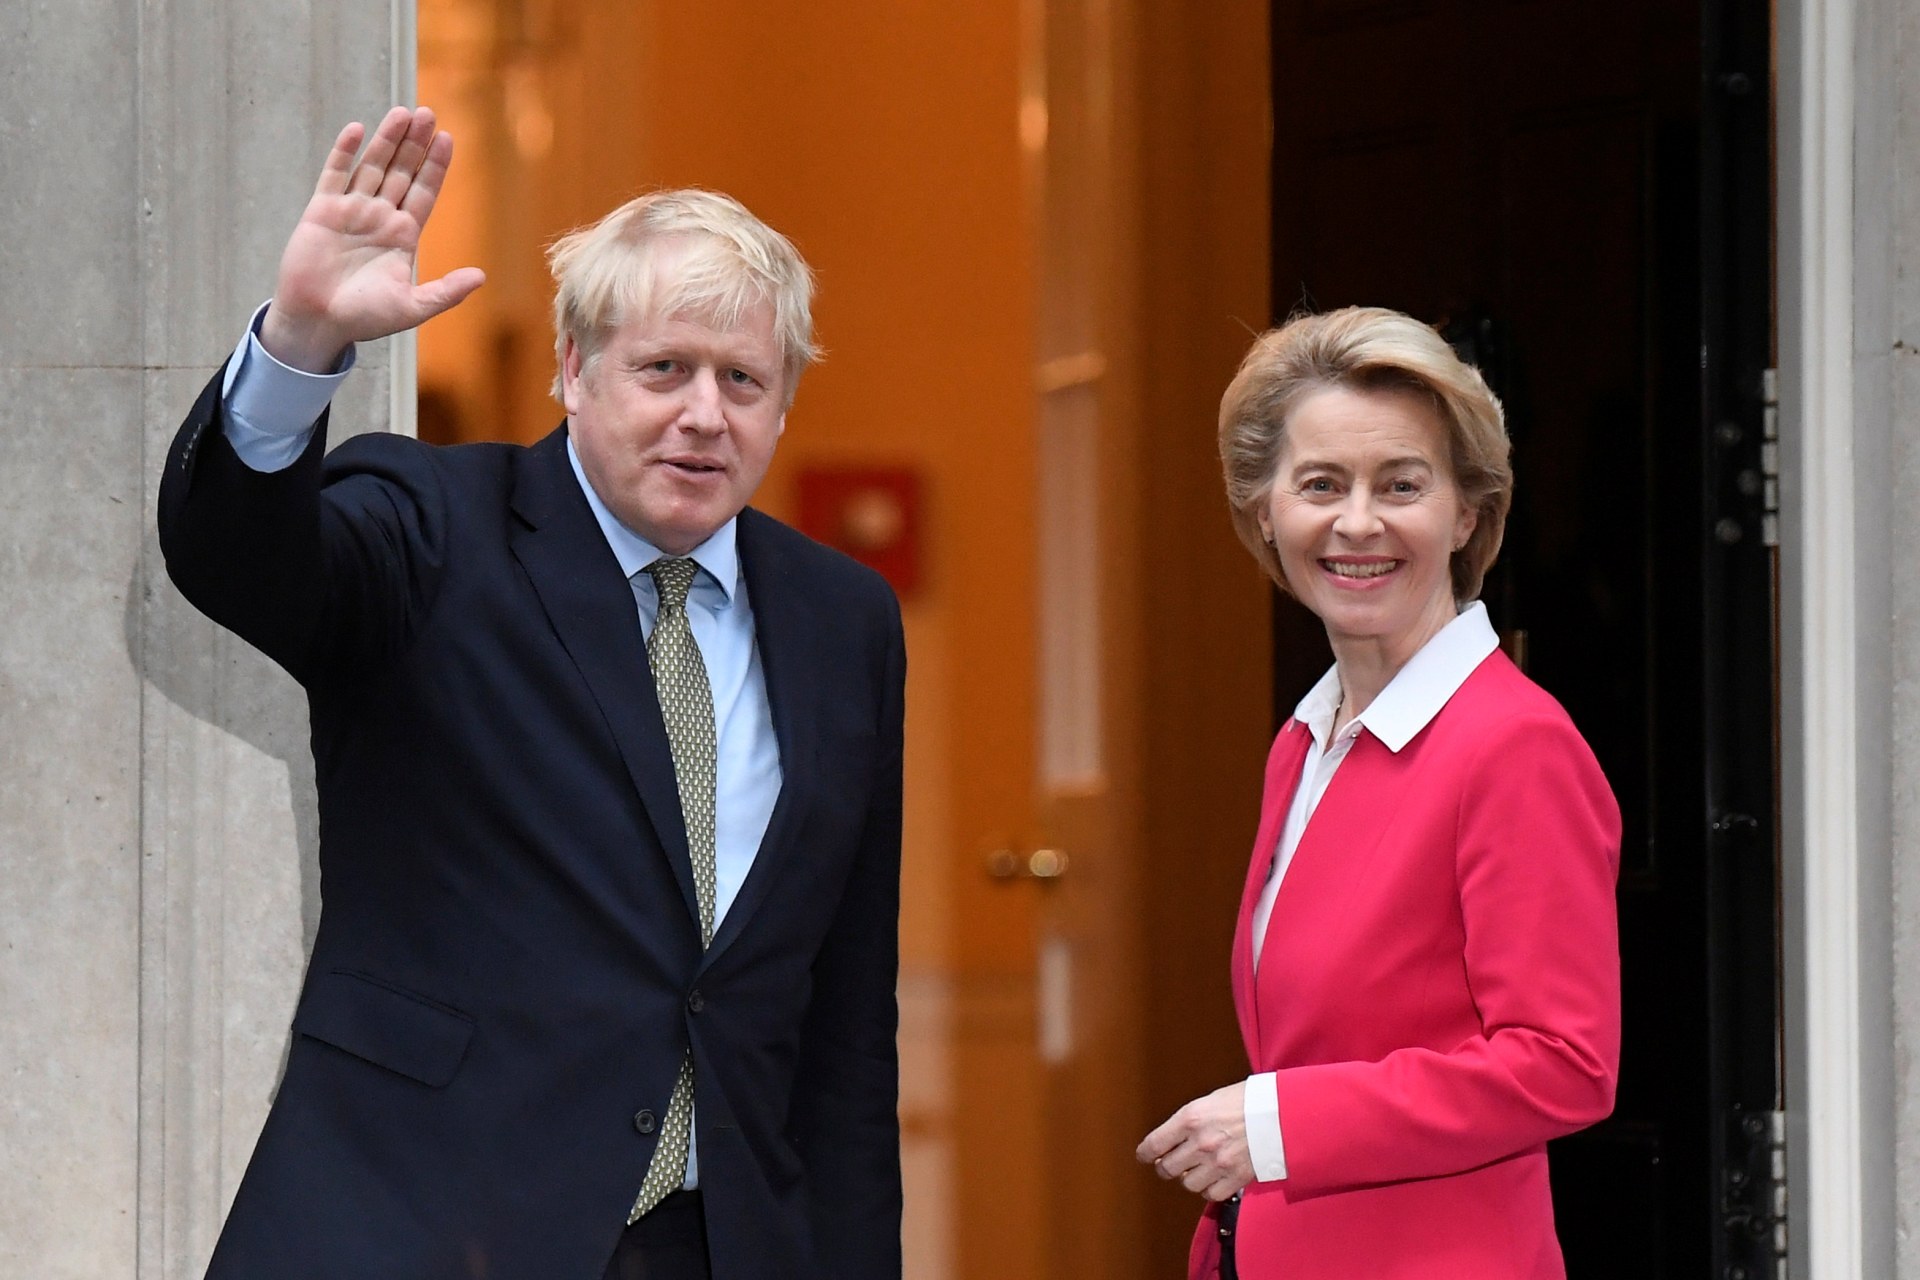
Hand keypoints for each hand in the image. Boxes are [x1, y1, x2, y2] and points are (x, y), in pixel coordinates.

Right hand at [260, 106, 485, 371]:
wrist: (318, 322)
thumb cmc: (365, 319)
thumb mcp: (413, 307)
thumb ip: (446, 292)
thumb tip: (481, 277)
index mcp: (403, 236)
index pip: (424, 192)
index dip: (436, 166)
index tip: (447, 139)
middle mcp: (380, 218)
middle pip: (402, 172)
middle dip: (415, 144)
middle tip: (428, 114)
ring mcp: (351, 211)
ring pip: (372, 166)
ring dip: (387, 140)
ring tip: (403, 114)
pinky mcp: (322, 210)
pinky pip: (335, 174)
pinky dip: (344, 152)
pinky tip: (358, 130)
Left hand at [1136, 1081, 1254, 1201]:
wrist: (1284, 1113)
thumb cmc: (1250, 1100)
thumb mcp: (1213, 1099)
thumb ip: (1192, 1119)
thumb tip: (1176, 1135)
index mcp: (1191, 1118)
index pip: (1154, 1144)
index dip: (1145, 1153)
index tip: (1144, 1155)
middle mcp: (1200, 1143)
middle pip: (1167, 1168)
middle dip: (1166, 1167)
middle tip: (1170, 1164)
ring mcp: (1217, 1164)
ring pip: (1187, 1184)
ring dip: (1189, 1178)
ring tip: (1197, 1170)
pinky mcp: (1235, 1179)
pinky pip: (1211, 1194)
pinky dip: (1210, 1189)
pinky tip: (1214, 1179)